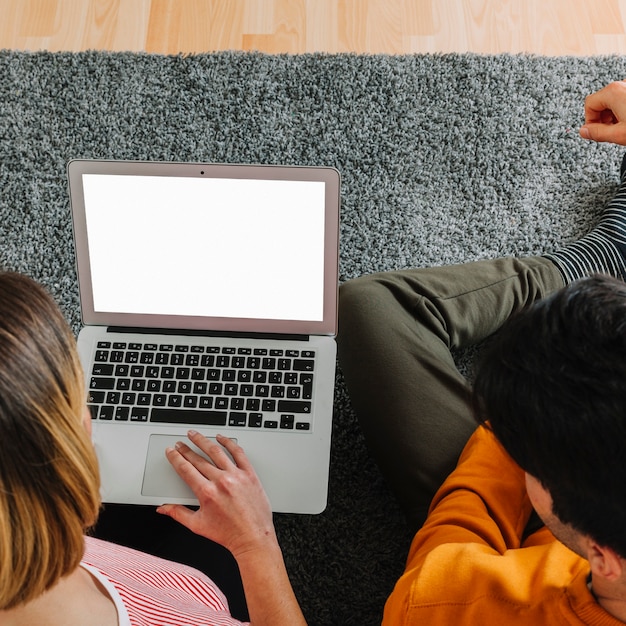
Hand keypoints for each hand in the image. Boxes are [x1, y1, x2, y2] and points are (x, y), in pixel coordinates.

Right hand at [157, 431, 274, 557]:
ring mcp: (236, 476)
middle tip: (180, 443)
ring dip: (203, 441)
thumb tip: (162, 508)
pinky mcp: (249, 474)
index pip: (185, 469)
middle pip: (198, 459)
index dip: (176, 458)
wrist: (253, 538)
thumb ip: (177, 513)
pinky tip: (221, 438)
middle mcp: (221, 482)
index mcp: (206, 493)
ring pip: (216, 452)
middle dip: (186, 449)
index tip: (171, 451)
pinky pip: (238, 453)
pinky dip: (228, 443)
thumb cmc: (228, 533)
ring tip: (195, 435)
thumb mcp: (197, 525)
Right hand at [580, 80, 625, 144]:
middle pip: (601, 100)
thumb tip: (584, 132)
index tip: (594, 130)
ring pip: (614, 99)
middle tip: (609, 130)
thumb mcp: (619, 134)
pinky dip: (623, 108)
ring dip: (613, 113)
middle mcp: (622, 84)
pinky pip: (623, 97)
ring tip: (622, 126)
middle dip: (602, 117)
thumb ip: (597, 133)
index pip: (589, 104)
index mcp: (613, 92)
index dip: (589, 120)